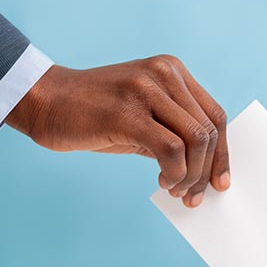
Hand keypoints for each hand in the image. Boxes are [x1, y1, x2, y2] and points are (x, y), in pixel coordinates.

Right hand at [5, 55, 229, 206]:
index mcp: (172, 70)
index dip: (222, 153)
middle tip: (192, 196)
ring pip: (196, 140)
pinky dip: (175, 173)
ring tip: (175, 190)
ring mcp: (147, 89)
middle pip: (209, 130)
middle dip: (206, 170)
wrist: (44, 101)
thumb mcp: (142, 115)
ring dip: (191, 175)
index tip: (219, 182)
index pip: (214, 114)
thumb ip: (173, 131)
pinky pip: (172, 149)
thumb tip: (203, 171)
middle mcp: (164, 73)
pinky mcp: (129, 112)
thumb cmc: (93, 113)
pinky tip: (162, 182)